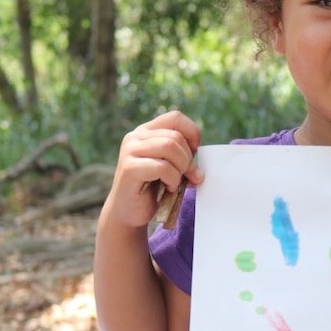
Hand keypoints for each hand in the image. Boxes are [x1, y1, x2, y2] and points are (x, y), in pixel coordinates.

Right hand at [104, 110, 204, 228]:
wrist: (128, 213)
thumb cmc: (153, 188)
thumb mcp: (171, 165)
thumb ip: (183, 154)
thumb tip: (201, 153)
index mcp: (146, 131)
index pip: (175, 117)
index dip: (192, 132)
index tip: (196, 151)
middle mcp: (135, 137)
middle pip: (175, 136)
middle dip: (188, 158)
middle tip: (189, 175)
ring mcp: (129, 151)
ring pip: (169, 147)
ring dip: (181, 168)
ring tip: (176, 181)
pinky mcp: (129, 168)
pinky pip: (162, 167)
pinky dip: (172, 178)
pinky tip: (168, 188)